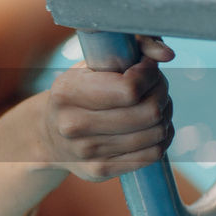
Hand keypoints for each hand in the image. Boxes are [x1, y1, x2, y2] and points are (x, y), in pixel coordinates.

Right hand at [41, 36, 174, 181]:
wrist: (47, 135)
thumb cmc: (79, 91)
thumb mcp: (93, 62)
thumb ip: (133, 45)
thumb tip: (167, 54)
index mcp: (67, 92)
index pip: (131, 88)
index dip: (150, 75)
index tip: (147, 68)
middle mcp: (72, 125)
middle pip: (148, 112)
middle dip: (162, 94)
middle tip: (156, 87)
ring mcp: (86, 152)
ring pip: (156, 134)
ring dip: (164, 116)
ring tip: (153, 106)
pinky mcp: (99, 171)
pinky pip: (152, 154)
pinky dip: (161, 139)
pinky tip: (150, 128)